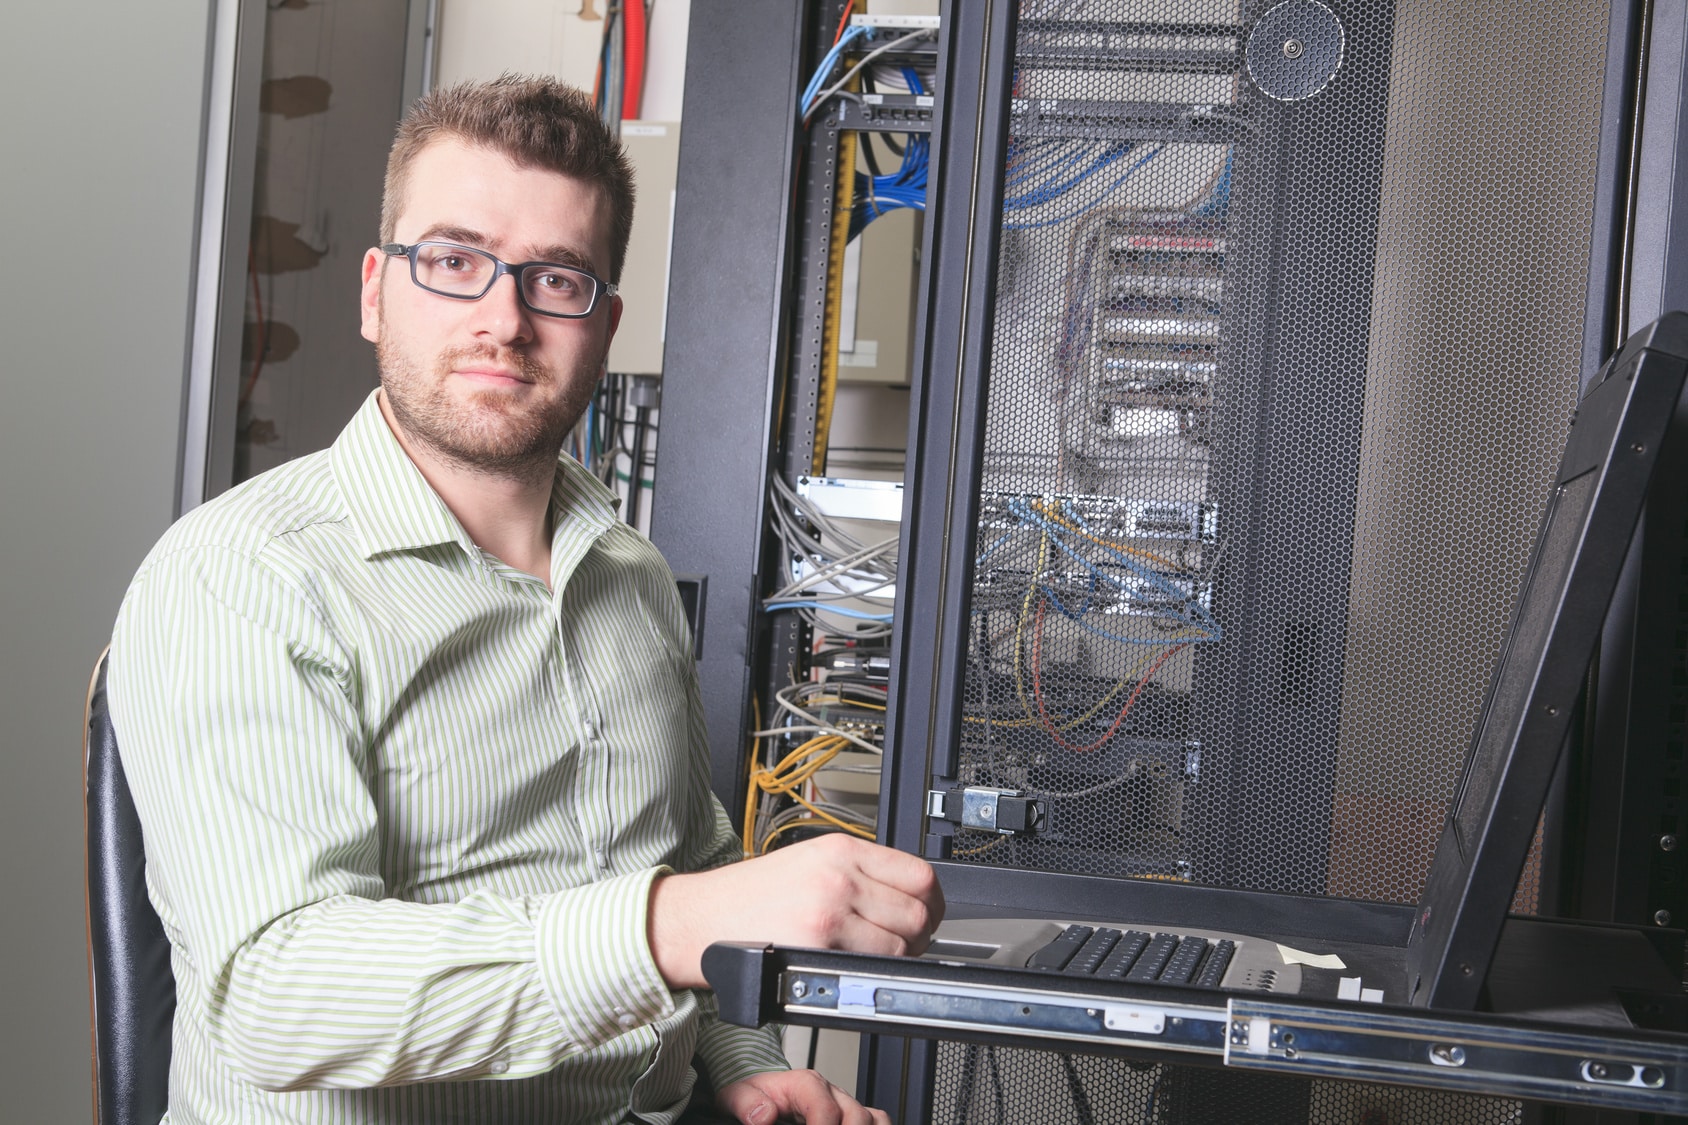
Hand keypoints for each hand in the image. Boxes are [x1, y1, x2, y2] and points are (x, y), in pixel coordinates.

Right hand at [648, 834, 943, 988]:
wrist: (701, 919)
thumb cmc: (747, 897)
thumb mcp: (807, 862)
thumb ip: (857, 873)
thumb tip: (904, 898)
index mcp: (840, 850)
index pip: (919, 873)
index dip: (933, 903)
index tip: (928, 915)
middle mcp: (840, 876)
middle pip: (919, 910)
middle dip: (921, 935)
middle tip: (904, 944)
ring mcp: (831, 911)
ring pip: (904, 941)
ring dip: (901, 958)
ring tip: (878, 959)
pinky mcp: (819, 947)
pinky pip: (875, 966)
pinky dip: (874, 974)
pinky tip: (858, 971)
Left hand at [715, 1068, 890, 1124]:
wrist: (759, 1093)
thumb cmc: (753, 1096)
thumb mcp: (736, 1096)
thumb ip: (746, 1103)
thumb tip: (762, 1114)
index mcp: (805, 1084)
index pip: (825, 1108)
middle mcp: (830, 1092)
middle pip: (856, 1116)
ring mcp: (844, 1103)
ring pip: (872, 1118)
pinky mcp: (851, 1116)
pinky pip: (878, 1120)